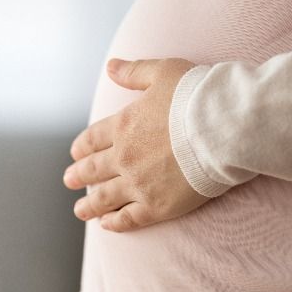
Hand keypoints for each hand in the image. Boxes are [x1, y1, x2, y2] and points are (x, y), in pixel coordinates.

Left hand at [63, 57, 209, 231]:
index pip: (93, 139)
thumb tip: (111, 66)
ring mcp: (138, 183)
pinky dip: (114, 222)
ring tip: (80, 210)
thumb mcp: (162, 72)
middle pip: (94, 169)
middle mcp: (125, 156)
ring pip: (105, 197)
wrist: (222, 127)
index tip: (75, 153)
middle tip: (69, 180)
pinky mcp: (157, 205)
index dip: (82, 147)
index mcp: (123, 125)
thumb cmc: (196, 96)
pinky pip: (129, 218)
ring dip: (90, 204)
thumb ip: (134, 72)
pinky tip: (106, 224)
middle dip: (79, 175)